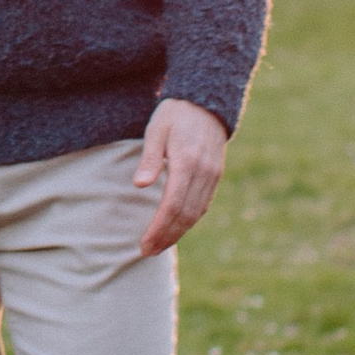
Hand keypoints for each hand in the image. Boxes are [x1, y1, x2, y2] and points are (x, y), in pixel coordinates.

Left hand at [134, 98, 227, 255]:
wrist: (206, 102)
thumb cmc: (175, 115)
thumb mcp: (156, 130)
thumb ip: (149, 159)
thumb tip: (139, 185)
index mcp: (186, 162)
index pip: (172, 205)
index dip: (158, 228)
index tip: (144, 244)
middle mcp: (204, 173)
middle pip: (185, 215)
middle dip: (166, 237)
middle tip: (147, 252)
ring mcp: (212, 176)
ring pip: (196, 213)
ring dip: (178, 233)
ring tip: (158, 246)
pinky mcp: (215, 176)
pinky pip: (203, 205)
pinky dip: (188, 221)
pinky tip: (175, 229)